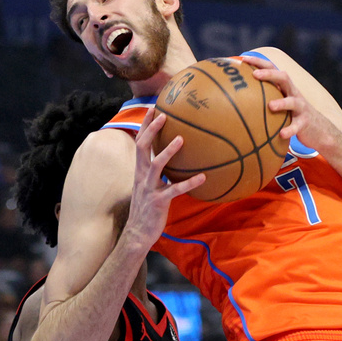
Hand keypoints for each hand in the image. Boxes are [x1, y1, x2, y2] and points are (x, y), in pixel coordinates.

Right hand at [123, 109, 204, 250]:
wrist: (138, 233)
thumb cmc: (148, 209)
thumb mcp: (150, 187)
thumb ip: (159, 173)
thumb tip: (176, 162)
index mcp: (140, 170)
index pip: (140, 142)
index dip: (145, 125)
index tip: (154, 108)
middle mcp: (142, 176)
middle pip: (143, 147)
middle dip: (152, 129)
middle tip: (164, 114)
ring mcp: (149, 188)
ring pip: (156, 164)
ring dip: (168, 151)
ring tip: (181, 139)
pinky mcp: (158, 201)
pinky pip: (174, 190)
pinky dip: (189, 183)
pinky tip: (203, 177)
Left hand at [241, 55, 341, 152]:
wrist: (318, 130)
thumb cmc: (291, 115)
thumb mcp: (280, 103)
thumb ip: (264, 98)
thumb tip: (235, 99)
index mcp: (285, 87)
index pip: (273, 69)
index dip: (259, 62)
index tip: (243, 59)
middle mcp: (294, 93)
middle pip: (284, 78)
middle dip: (270, 74)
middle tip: (254, 75)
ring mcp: (301, 108)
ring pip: (293, 102)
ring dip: (282, 102)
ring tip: (270, 106)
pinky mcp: (305, 123)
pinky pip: (297, 126)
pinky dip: (290, 130)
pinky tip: (281, 134)